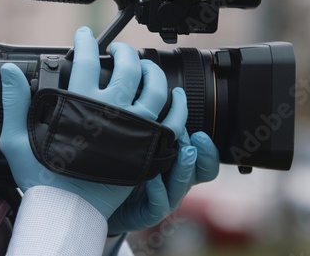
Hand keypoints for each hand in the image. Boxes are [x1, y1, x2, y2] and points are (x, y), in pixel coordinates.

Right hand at [0, 26, 169, 219]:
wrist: (67, 209)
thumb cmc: (43, 177)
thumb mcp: (17, 138)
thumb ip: (14, 102)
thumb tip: (9, 70)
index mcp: (79, 106)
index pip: (85, 61)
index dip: (86, 43)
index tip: (85, 36)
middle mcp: (110, 113)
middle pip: (127, 68)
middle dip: (124, 52)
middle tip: (119, 50)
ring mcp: (133, 130)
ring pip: (154, 89)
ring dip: (151, 71)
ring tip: (145, 66)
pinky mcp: (147, 148)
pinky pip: (172, 121)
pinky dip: (177, 105)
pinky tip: (176, 96)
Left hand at [107, 88, 219, 234]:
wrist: (101, 201)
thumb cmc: (123, 169)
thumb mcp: (138, 144)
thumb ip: (151, 126)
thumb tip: (158, 97)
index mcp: (177, 164)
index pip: (204, 158)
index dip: (208, 149)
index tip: (200, 133)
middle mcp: (174, 181)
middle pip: (201, 171)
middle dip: (201, 154)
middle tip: (195, 137)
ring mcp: (163, 199)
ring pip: (182, 187)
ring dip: (184, 169)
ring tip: (183, 152)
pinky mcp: (147, 214)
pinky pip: (158, 205)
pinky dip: (158, 191)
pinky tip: (152, 178)